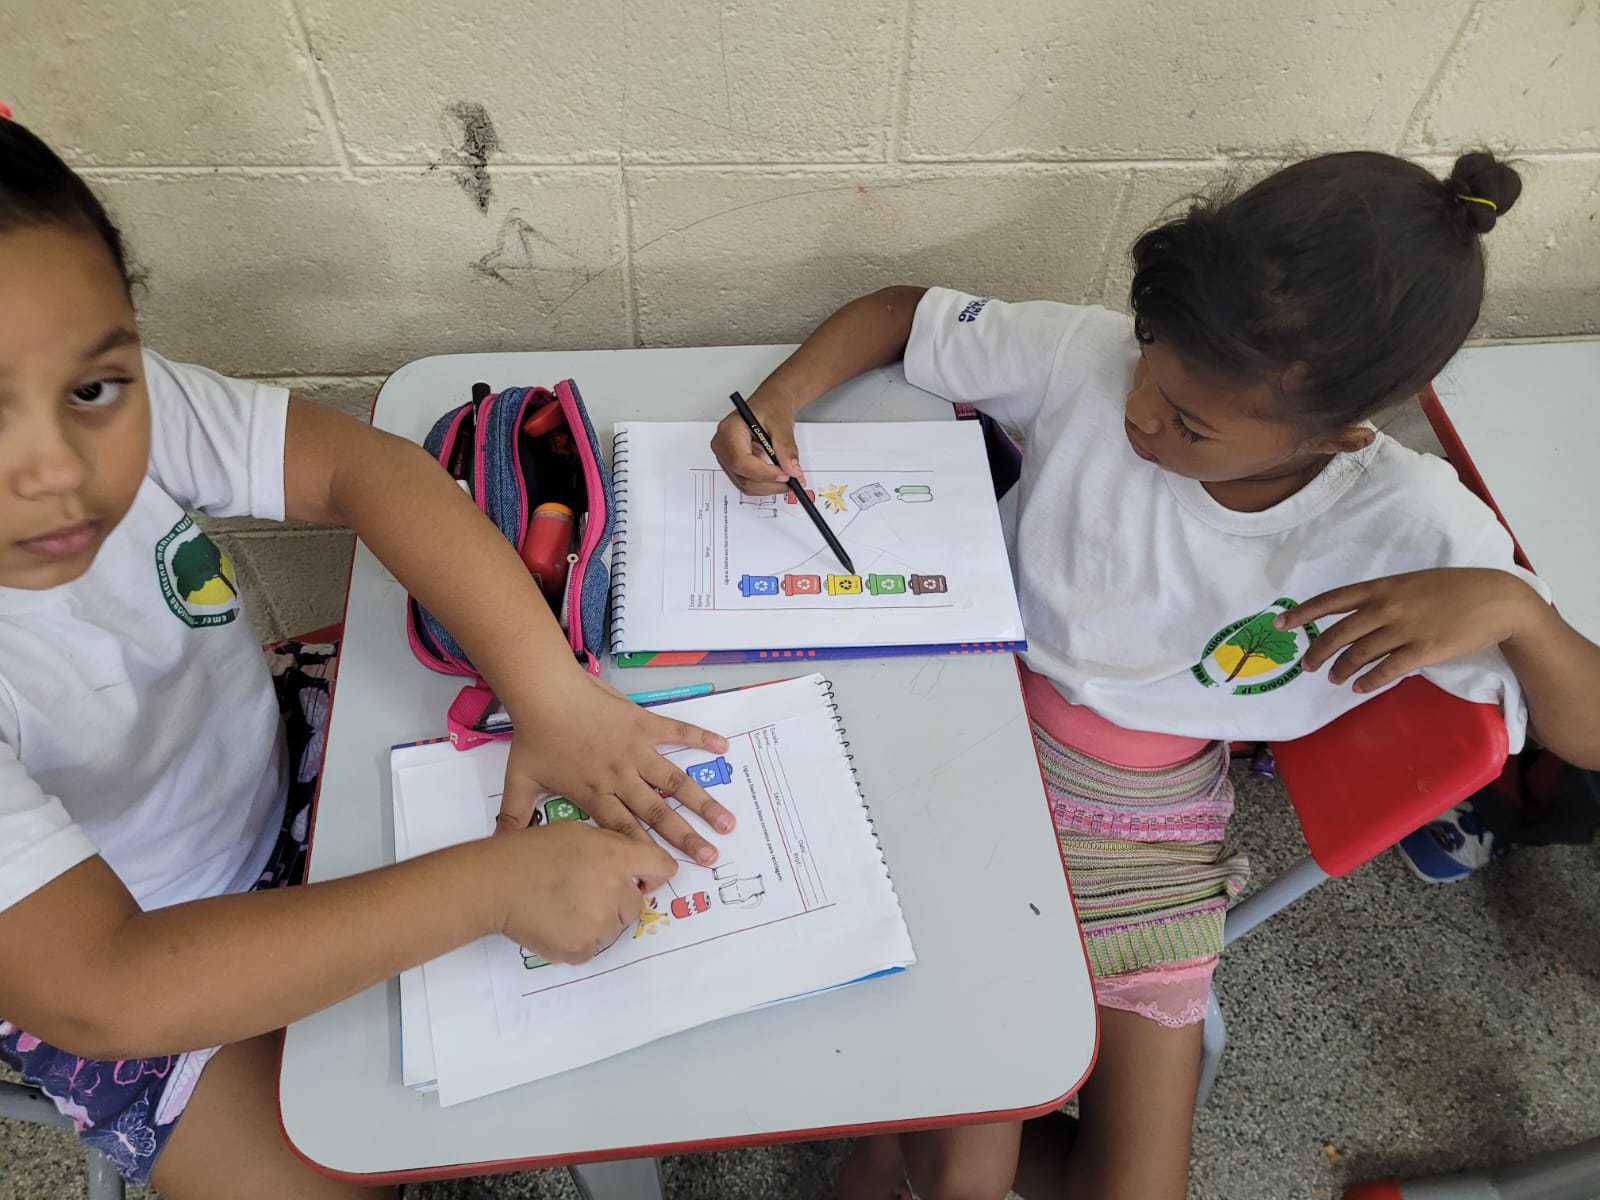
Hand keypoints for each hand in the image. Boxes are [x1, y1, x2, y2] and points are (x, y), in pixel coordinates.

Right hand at [488, 822, 675, 963]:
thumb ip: (613, 847)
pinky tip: (558, 923)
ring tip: (567, 906)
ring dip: (599, 921)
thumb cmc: (533, 852)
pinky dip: (580, 940)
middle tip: (587, 892)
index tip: (643, 879)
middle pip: (636, 905)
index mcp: (617, 858)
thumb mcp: (579, 832)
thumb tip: (632, 866)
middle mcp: (615, 892)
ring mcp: (599, 924)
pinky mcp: (581, 948)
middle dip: (619, 900)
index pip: (662, 868)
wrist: (496, 884)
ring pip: (614, 928)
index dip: (654, 873)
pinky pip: (593, 948)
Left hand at [494, 670, 735, 863]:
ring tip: (728, 820)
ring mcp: (636, 750)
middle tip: (712, 857)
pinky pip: (677, 731)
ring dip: (703, 801)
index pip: (625, 831)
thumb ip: (514, 817)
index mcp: (595, 794)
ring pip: (675, 780)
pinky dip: (700, 737)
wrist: (545, 692)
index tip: (671, 872)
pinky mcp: (644, 723)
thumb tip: (500, 847)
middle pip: (658, 813)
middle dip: (686, 837)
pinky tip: (723, 748)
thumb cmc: (534, 736)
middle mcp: (621, 777)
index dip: (648, 852)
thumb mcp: (519, 780)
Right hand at [710, 387, 804, 495]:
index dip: (764, 473)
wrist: (769, 405)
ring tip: (788, 476)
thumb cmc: (770, 407)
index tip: (785, 475)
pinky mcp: (733, 466)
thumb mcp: (781, 424)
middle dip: (769, 483)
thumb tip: (792, 470)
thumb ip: (786, 448)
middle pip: (742, 476)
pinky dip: (766, 484)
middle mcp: (722, 446)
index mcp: (729, 430)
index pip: (740, 460)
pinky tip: (778, 475)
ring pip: (745, 484)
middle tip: (792, 479)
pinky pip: (748, 482)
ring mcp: (726, 458)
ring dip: (769, 486)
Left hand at [1279, 568, 1541, 693]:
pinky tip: (1359, 687)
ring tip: (1333, 679)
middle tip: (1307, 665)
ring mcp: (1405, 629)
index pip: (1332, 600)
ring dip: (1341, 669)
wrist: (1497, 599)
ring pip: (1359, 654)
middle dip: (1318, 651)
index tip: (1281, 624)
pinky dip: (1369, 681)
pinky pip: (1387, 670)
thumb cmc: (1453, 589)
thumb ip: (1383, 598)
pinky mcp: (1424, 651)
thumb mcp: (1412, 584)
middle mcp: (1388, 607)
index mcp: (1383, 587)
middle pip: (1339, 632)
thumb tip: (1358, 617)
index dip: (1304, 613)